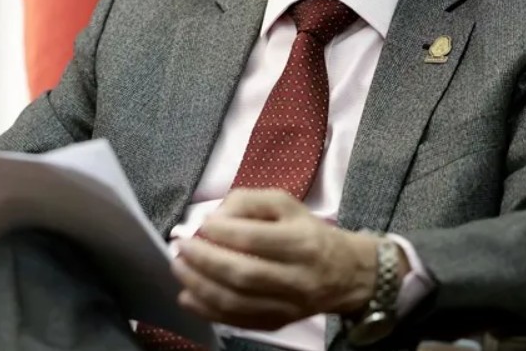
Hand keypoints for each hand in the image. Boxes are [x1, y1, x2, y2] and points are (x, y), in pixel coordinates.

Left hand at [173, 189, 406, 330]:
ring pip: (236, 302)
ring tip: (179, 268)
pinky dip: (207, 311)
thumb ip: (248, 202)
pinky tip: (188, 296)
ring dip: (199, 286)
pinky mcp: (277, 323)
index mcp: (301, 241)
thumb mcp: (285, 203)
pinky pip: (237, 321)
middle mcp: (296, 278)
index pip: (254, 238)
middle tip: (182, 247)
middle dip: (204, 260)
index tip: (201, 224)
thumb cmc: (308, 232)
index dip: (222, 232)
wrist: (346, 273)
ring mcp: (287, 306)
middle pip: (242, 274)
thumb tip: (214, 218)